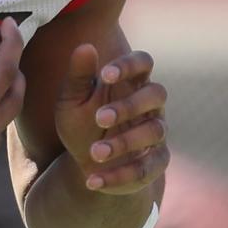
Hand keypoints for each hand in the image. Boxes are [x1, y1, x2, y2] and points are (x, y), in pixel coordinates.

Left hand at [55, 43, 167, 194]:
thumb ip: (78, 76)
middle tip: (99, 118)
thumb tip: (85, 46)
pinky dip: (120, 176)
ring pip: (154, 131)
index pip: (144, 62)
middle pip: (156, 94)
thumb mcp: (71, 101)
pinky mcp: (156, 163)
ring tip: (94, 152)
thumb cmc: (81, 123)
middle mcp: (150, 106)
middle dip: (129, 106)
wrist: (86, 163)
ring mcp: (156, 134)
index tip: (105, 75)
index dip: (129, 65)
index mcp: (131, 82)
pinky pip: (148, 169)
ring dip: (124, 142)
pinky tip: (92, 180)